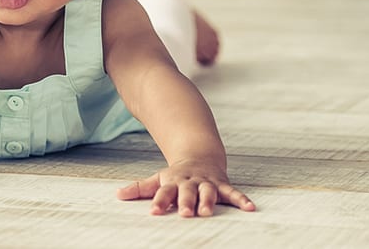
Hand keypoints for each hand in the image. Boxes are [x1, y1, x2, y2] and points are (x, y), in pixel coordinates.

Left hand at [116, 160, 254, 216]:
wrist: (199, 156)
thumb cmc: (176, 175)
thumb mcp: (158, 179)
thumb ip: (140, 188)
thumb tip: (118, 195)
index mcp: (174, 181)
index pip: (164, 192)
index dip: (159, 201)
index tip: (153, 211)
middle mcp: (190, 182)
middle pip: (187, 192)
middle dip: (186, 202)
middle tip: (184, 214)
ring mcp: (207, 183)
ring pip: (208, 192)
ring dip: (208, 201)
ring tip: (207, 212)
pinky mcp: (222, 185)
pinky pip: (233, 193)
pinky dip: (241, 200)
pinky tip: (250, 209)